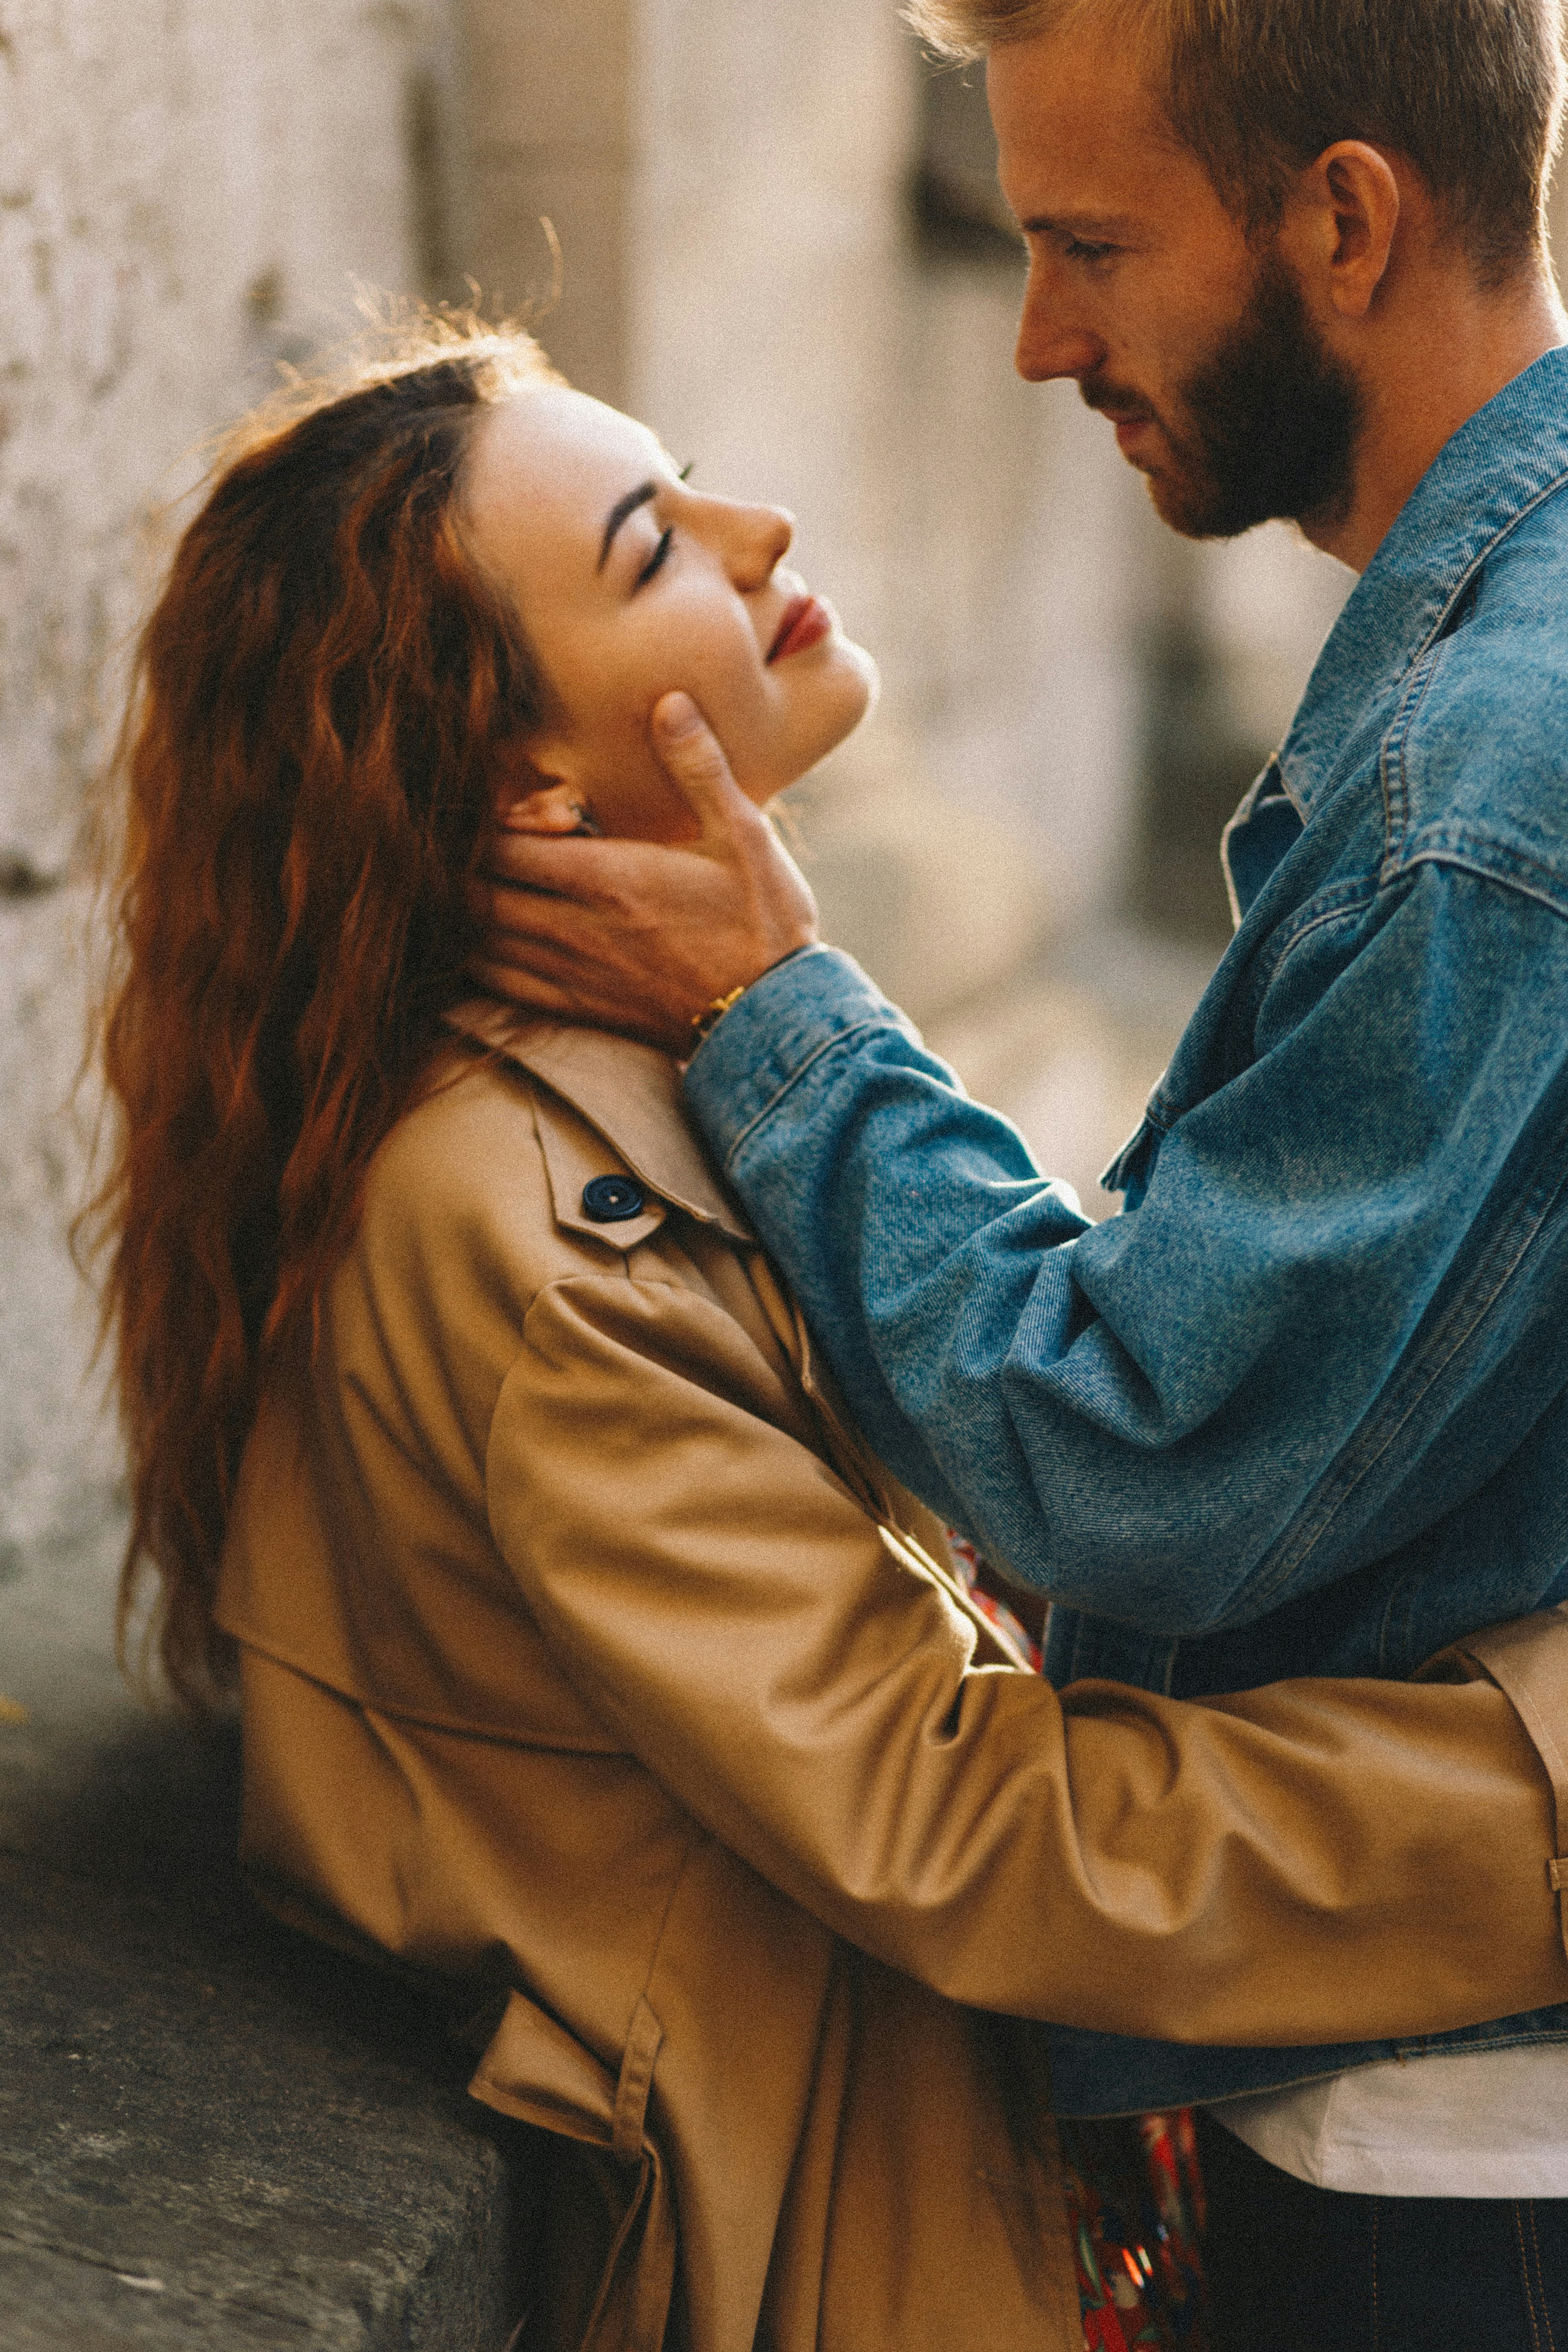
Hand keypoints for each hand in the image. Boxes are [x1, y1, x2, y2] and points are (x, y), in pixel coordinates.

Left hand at [467, 693, 820, 1054]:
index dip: (484, 821)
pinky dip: (476, 958)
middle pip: (475, 891)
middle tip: (478, 842)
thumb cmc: (764, 923)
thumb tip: (670, 702)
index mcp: (605, 877)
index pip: (502, 844)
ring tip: (476, 882)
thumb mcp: (744, 834)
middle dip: (464, 864)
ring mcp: (570, 973)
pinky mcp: (577, 1008)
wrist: (776, 1020)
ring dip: (466, 909)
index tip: (501, 806)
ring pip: (477, 938)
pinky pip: (498, 984)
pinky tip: (482, 938)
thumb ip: (699, 768)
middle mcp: (573, 927)